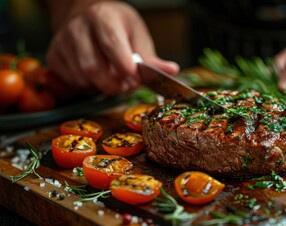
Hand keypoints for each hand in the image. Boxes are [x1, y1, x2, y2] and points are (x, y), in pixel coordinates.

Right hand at [46, 1, 178, 95]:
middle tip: (127, 86)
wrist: (87, 16)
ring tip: (114, 79)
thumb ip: (151, 59)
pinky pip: (71, 83)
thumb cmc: (117, 27)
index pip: (111, 44)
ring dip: (102, 87)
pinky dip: (88, 87)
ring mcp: (62, 42)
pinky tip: (97, 78)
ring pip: (82, 79)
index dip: (124, 67)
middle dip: (114, 85)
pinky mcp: (53, 56)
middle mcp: (78, 27)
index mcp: (102, 17)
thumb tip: (172, 71)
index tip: (136, 79)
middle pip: (93, 67)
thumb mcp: (138, 37)